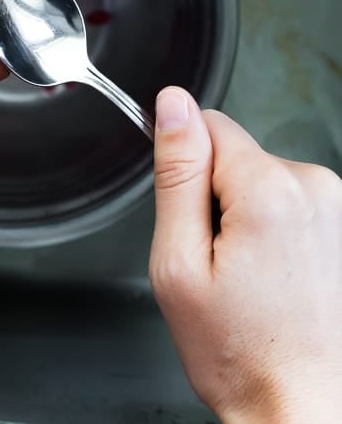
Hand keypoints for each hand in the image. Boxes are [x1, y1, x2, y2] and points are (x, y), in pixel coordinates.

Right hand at [150, 87, 341, 423]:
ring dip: (250, 218)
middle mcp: (315, 186)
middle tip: (218, 263)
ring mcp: (338, 207)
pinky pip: (293, 205)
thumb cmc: (242, 353)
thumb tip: (174, 105)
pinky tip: (278, 282)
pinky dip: (280, 234)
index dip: (186, 170)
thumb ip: (176, 174)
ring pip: (265, 181)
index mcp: (268, 189)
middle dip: (217, 198)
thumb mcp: (180, 264)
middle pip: (238, 156)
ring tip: (251, 279)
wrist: (305, 409)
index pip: (208, 123)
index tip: (193, 222)